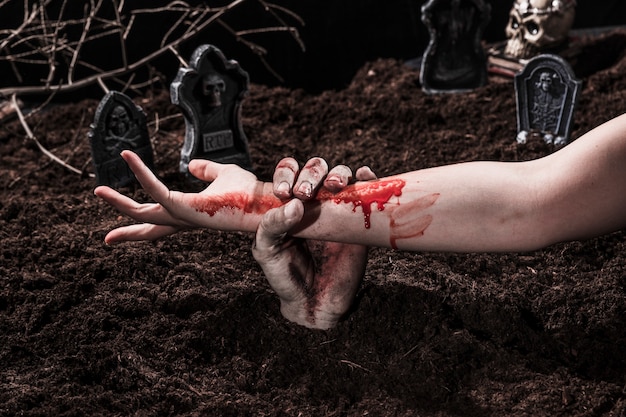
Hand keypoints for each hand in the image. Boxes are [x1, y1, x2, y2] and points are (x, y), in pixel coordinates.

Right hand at [94, 150, 277, 243]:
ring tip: (98, 190)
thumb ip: (206, 170)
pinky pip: (155, 189)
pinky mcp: (184, 207)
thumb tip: (190, 166)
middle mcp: (183, 219)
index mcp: (189, 214)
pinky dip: (141, 172)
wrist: (263, 201)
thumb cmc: (248, 192)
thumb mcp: (223, 175)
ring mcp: (182, 215)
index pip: (161, 221)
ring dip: (118, 202)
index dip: (142, 226)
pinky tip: (129, 155)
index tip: (122, 233)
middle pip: (149, 227)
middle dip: (127, 233)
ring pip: (143, 211)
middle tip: (107, 240)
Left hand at [252, 157, 376, 328]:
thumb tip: (297, 204)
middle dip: (311, 173)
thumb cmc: (285, 275)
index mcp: (287, 203)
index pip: (288, 173)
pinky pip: (365, 192)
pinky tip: (362, 175)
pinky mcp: (358, 222)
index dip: (287, 174)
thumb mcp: (267, 249)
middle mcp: (313, 202)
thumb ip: (272, 225)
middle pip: (316, 169)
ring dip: (337, 174)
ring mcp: (337, 210)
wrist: (312, 303)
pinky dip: (366, 178)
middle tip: (305, 192)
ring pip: (340, 176)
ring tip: (333, 186)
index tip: (284, 191)